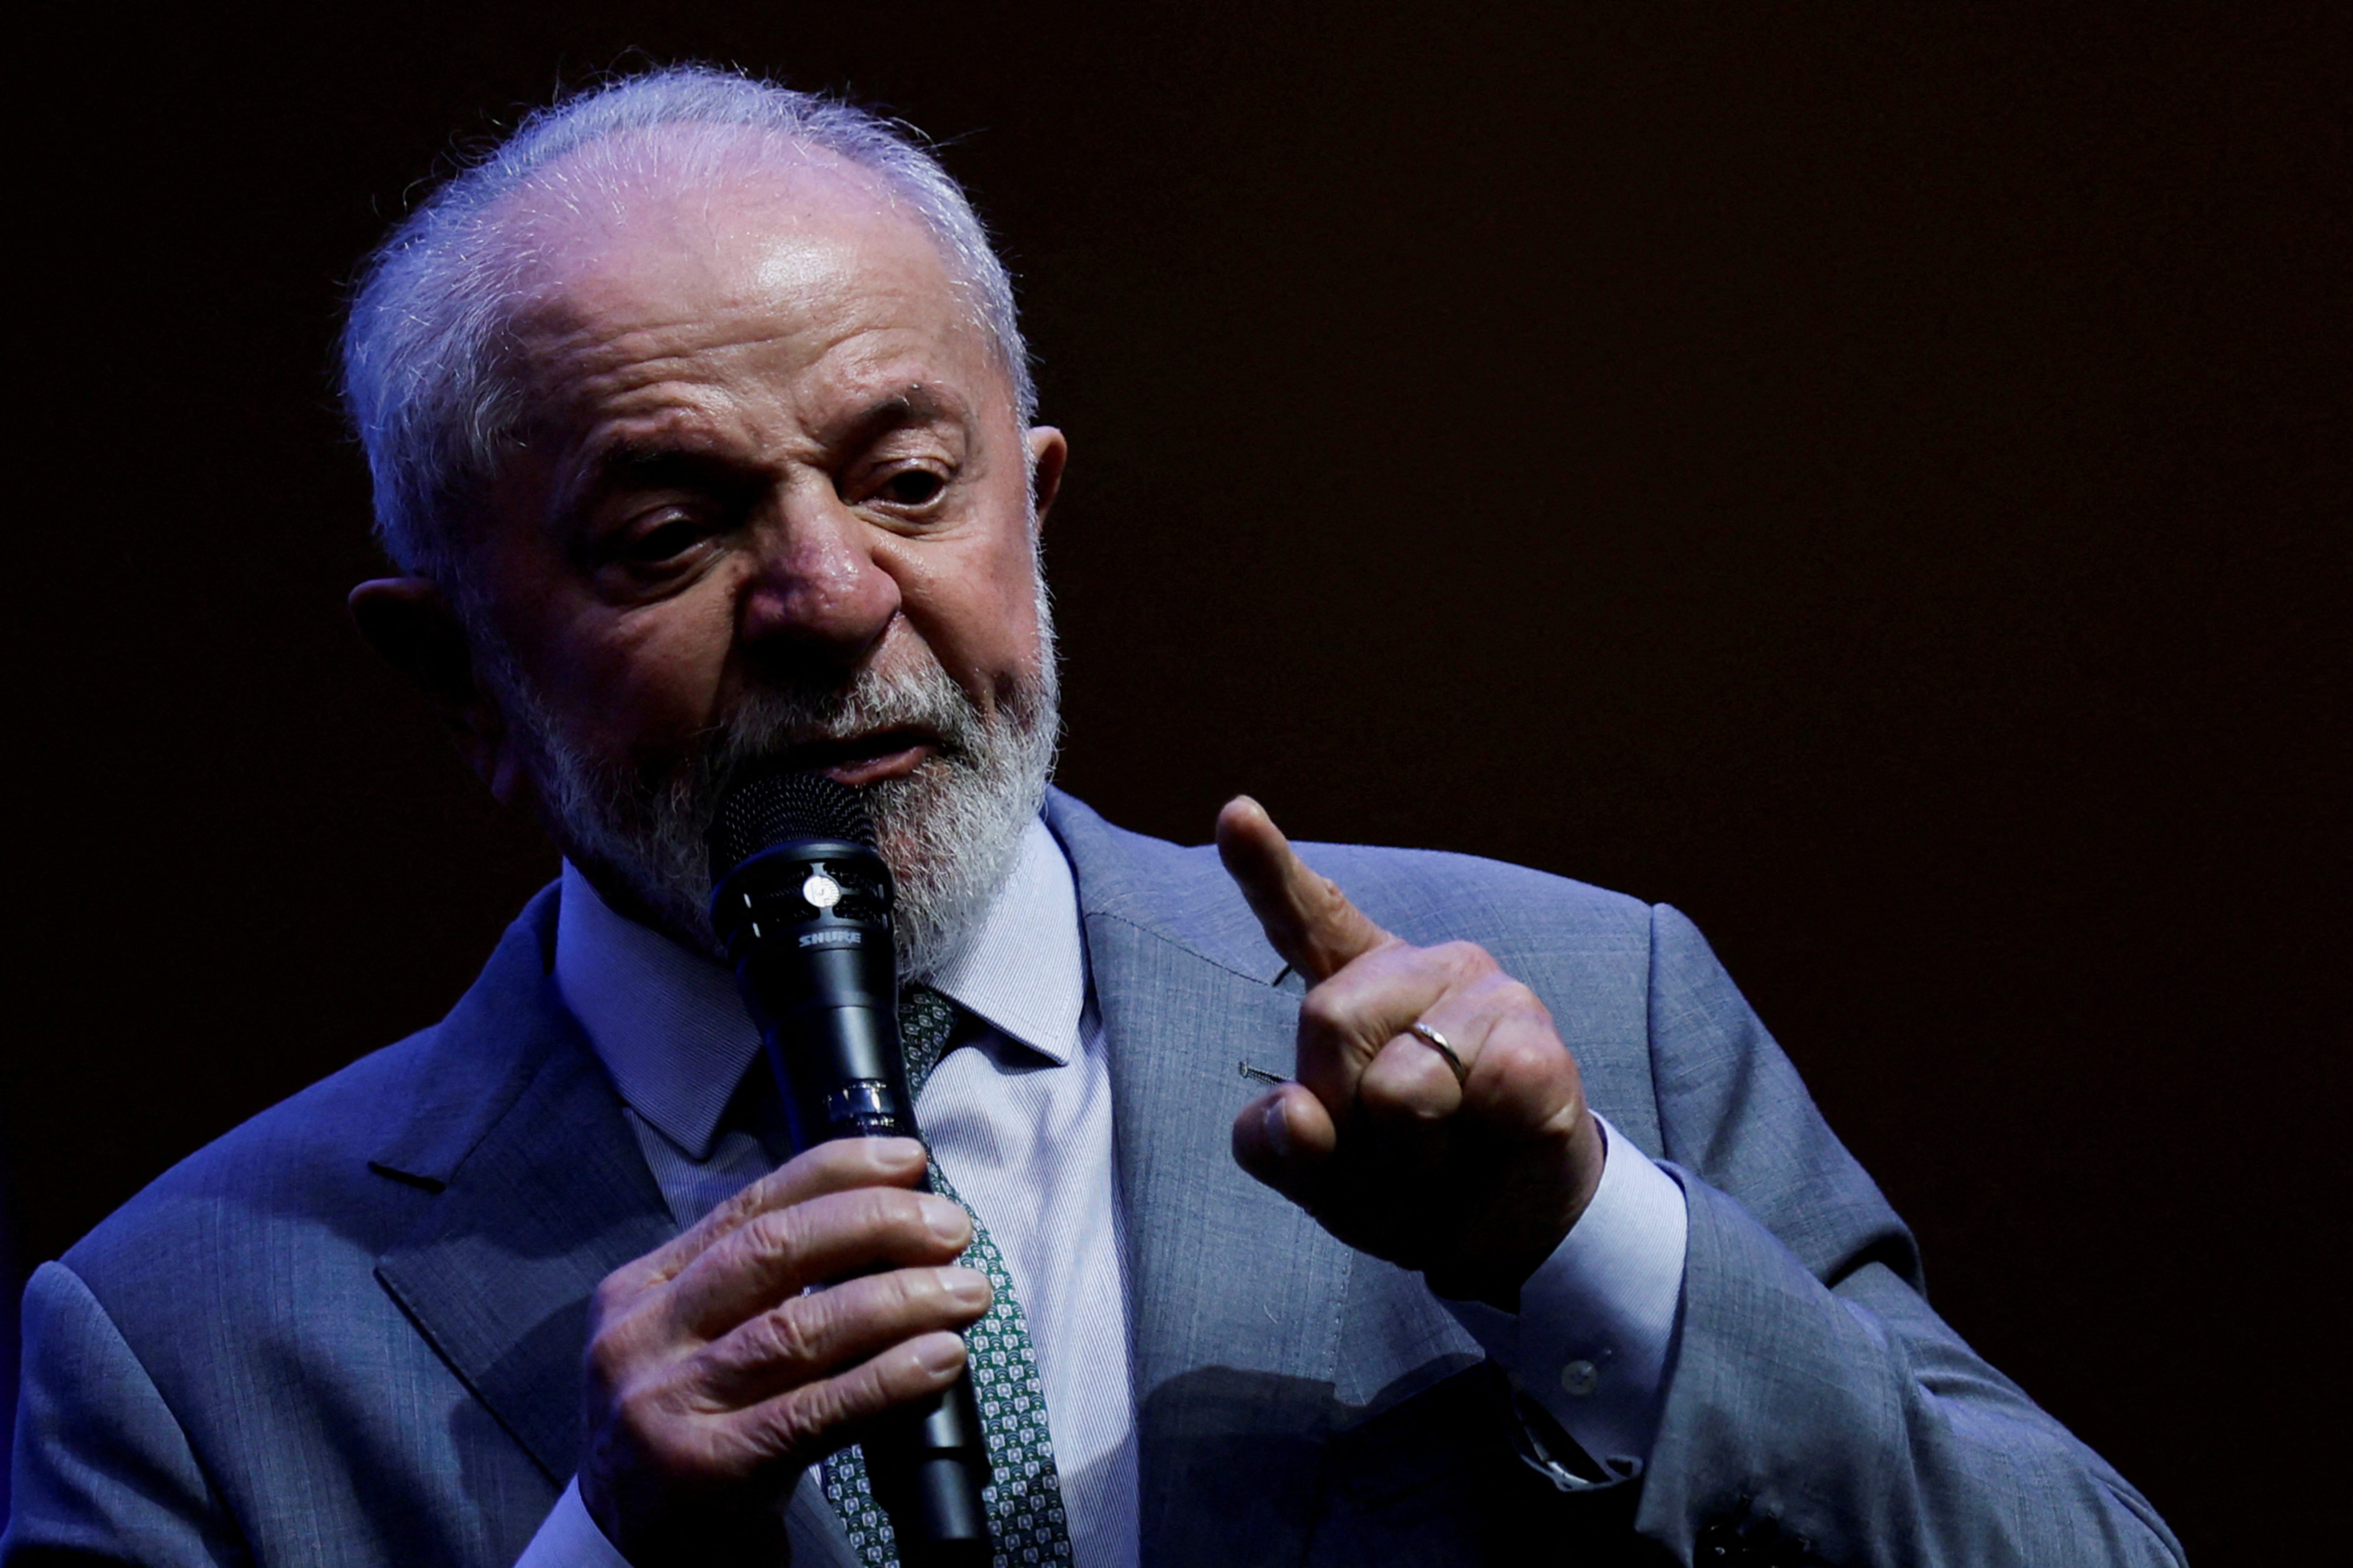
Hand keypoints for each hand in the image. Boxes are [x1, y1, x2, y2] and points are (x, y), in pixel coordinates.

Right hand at [578, 1137, 991, 1565]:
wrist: (635, 1553)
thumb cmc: (687, 1434)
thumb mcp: (694, 1344)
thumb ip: (759, 1287)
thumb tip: (885, 1222)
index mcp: (641, 1292)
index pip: (748, 1209)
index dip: (835, 1174)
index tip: (907, 1160)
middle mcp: (643, 1339)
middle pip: (773, 1253)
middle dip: (874, 1226)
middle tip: (950, 1227)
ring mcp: (668, 1405)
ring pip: (798, 1328)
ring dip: (898, 1300)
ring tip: (965, 1292)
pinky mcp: (707, 1470)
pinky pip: (814, 1411)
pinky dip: (886, 1379)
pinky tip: (938, 1359)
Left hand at [1218, 797, 1606, 1308]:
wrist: (1505, 1229)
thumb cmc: (1405, 1183)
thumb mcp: (1321, 1176)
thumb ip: (1280, 1146)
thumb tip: (1295, 1115)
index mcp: (1354, 985)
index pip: (1305, 917)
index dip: (1266, 867)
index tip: (1235, 815)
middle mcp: (1419, 970)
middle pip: (1329, 1019)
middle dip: (1342, 1114)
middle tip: (1384, 1154)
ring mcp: (1486, 995)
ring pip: (1404, 1082)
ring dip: (1407, 1157)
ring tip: (1436, 1161)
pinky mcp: (1540, 1044)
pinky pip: (1483, 1093)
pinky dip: (1475, 1146)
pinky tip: (1495, 1138)